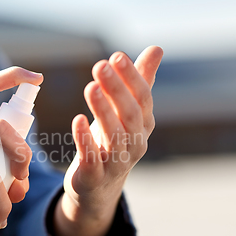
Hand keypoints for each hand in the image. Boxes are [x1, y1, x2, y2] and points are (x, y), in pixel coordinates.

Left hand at [54, 46, 162, 235]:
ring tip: (91, 87)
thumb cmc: (112, 140)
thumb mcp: (125, 112)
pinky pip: (92, 158)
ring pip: (114, 136)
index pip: (143, 98)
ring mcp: (117, 162)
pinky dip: (85, 139)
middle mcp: (135, 143)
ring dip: (103, 111)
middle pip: (130, 115)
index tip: (116, 56)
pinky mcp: (95, 176)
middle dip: (117, 89)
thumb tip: (157, 48)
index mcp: (143, 124)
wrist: (98, 186)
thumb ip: (140, 81)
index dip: (132, 77)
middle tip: (101, 66)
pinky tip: (78, 120)